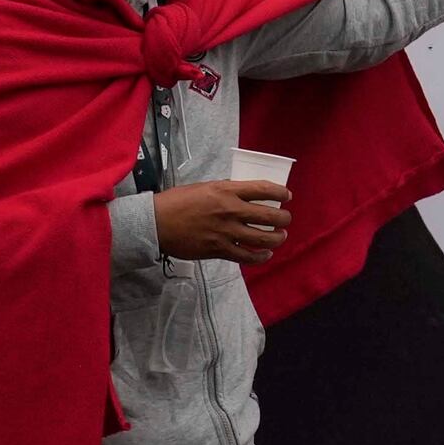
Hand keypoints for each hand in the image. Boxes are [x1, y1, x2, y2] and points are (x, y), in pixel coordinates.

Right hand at [153, 180, 291, 262]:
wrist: (156, 222)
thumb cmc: (177, 202)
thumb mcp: (203, 187)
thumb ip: (224, 191)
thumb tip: (241, 194)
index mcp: (226, 191)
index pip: (263, 189)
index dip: (280, 192)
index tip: (287, 196)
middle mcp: (230, 210)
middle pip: (269, 216)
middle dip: (284, 219)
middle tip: (286, 219)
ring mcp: (226, 232)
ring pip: (262, 238)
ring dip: (276, 238)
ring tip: (280, 237)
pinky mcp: (219, 250)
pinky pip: (247, 256)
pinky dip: (260, 257)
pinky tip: (266, 255)